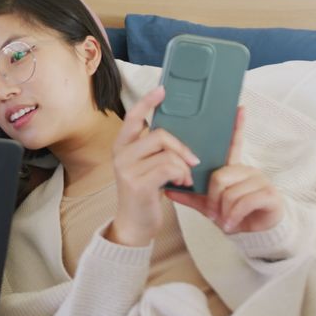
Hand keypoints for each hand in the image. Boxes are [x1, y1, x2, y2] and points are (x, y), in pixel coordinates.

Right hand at [106, 86, 200, 246]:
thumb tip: (178, 133)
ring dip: (183, 166)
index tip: (162, 90)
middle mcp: (121, 154)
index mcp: (122, 146)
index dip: (147, 102)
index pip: (133, 117)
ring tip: (186, 177)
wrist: (134, 225)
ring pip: (167, 153)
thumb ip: (154, 150)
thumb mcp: (145, 167)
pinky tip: (182, 183)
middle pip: (160, 134)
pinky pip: (168, 168)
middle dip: (182, 147)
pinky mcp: (138, 184)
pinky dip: (181, 174)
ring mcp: (127, 169)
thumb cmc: (145, 194)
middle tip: (194, 160)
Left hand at [166, 108, 284, 233]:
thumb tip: (167, 189)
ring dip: (223, 210)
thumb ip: (190, 195)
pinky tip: (232, 224)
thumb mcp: (208, 204)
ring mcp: (259, 181)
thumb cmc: (232, 214)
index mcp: (233, 168)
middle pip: (219, 176)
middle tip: (213, 212)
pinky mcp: (268, 194)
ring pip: (230, 191)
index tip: (239, 108)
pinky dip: (233, 216)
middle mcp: (247, 170)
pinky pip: (244, 202)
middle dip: (212, 199)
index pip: (234, 144)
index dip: (237, 126)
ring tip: (224, 220)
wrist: (253, 234)